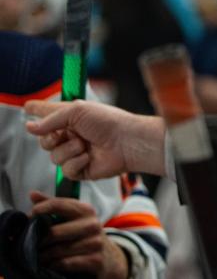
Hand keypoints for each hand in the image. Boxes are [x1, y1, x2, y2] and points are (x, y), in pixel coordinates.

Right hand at [24, 100, 166, 179]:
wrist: (127, 141)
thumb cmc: (108, 121)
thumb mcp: (77, 111)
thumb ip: (50, 119)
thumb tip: (29, 127)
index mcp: (71, 118)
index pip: (47, 115)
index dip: (36, 111)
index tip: (27, 108)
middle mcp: (72, 135)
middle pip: (44, 141)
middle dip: (51, 139)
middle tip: (65, 134)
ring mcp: (76, 153)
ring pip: (54, 157)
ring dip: (68, 150)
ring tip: (84, 145)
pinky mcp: (82, 169)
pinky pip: (66, 170)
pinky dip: (76, 162)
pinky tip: (89, 157)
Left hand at [29, 191, 127, 278]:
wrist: (108, 256)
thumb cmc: (84, 234)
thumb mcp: (73, 217)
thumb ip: (53, 205)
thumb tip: (32, 194)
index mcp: (86, 210)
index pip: (58, 204)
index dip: (39, 210)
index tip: (28, 218)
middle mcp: (92, 224)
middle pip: (54, 232)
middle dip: (38, 240)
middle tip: (28, 244)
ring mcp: (95, 242)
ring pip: (58, 250)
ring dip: (44, 255)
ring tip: (37, 255)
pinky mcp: (95, 260)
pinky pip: (65, 263)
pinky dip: (54, 264)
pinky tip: (51, 263)